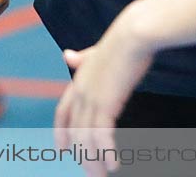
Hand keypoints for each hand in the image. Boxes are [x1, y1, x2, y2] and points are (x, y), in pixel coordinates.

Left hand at [53, 13, 156, 173]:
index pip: (63, 112)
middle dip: (83, 155)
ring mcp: (91, 97)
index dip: (61, 132)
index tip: (61, 150)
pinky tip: (114, 165)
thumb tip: (67, 55)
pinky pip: (102, 135)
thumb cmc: (122, 42)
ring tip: (102, 176)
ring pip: (88, 138)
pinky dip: (107, 152)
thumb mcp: (97, 51)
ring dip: (95, 160)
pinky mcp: (106, 102)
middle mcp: (80, 91)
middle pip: (76, 131)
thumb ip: (83, 58)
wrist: (134, 34)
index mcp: (78, 80)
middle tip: (91, 174)